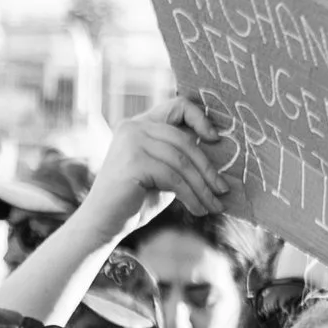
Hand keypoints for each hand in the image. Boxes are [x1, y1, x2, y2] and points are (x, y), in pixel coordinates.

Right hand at [79, 94, 238, 239]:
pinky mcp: (133, 162)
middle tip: (223, 192)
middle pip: (184, 140)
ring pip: (182, 162)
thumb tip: (219, 155)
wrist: (104, 222)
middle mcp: (134, 127)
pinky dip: (190, 196)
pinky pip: (173, 178)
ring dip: (202, 188)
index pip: (178, 105)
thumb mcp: (164, 172)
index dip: (200, 118)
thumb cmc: (136, 199)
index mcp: (142, 124)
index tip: (215, 140)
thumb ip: (181, 157)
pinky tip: (198, 210)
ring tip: (213, 207)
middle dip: (208, 169)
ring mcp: (131, 142)